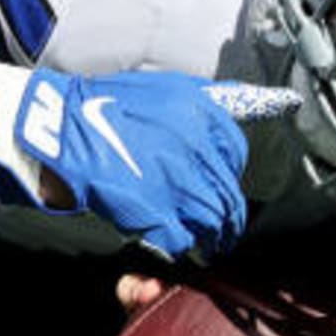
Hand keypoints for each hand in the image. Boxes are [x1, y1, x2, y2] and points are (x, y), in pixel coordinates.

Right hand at [6, 70, 299, 260]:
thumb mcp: (171, 88)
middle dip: (228, 216)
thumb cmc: (109, 104)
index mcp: (205, 115)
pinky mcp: (154, 212)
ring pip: (213, 222)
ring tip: (208, 243)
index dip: (229, 172)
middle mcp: (197, 149)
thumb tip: (277, 100)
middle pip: (229, 195)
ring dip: (212, 237)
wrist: (58, 125)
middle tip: (223, 228)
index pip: (236, 153)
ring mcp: (176, 183)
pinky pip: (183, 240)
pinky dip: (181, 247)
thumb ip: (219, 99)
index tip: (220, 182)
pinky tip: (176, 245)